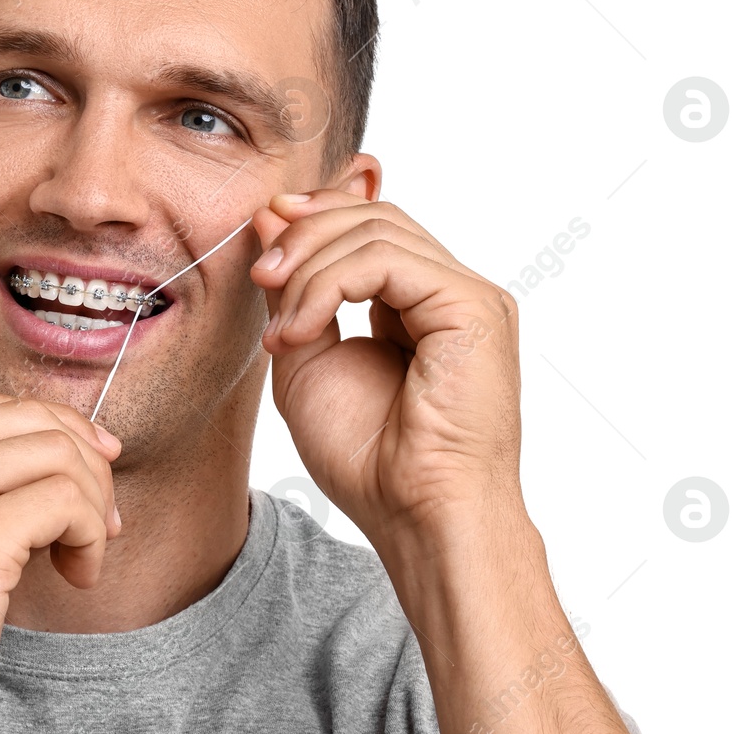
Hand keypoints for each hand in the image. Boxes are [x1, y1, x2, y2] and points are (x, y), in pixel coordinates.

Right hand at [0, 393, 122, 733]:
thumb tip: (56, 458)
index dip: (57, 434)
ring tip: (82, 558)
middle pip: (32, 420)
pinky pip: (68, 501)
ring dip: (93, 506)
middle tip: (101, 523)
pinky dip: (91, 536)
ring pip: (59, 454)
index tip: (89, 479)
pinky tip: (77, 577)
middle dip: (86, 466)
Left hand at [249, 191, 524, 558]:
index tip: (262, 239)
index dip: (313, 218)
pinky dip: (330, 286)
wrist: (414, 516)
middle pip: (374, 217)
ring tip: (281, 331)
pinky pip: (388, 260)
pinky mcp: (473, 308)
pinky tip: (301, 332)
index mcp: (418, 305)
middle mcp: (450, 293)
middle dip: (304, 234)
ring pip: (377, 232)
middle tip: (260, 275)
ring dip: (308, 270)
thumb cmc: (369, 461)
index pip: (369, 227)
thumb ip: (294, 290)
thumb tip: (270, 217)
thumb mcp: (306, 360)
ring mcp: (468, 297)